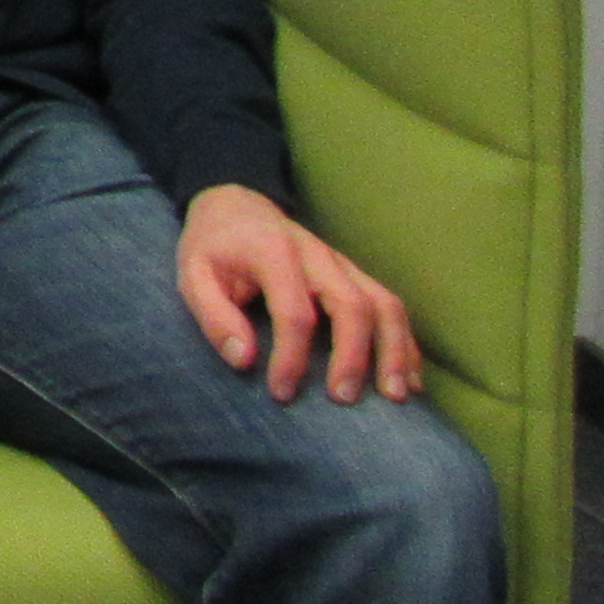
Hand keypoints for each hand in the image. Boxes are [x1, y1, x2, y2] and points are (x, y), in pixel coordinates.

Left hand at [177, 182, 425, 404]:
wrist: (237, 204)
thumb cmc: (214, 247)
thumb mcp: (193, 274)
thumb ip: (214, 315)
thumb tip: (243, 360)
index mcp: (273, 252)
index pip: (294, 310)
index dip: (291, 356)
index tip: (282, 392)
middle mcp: (317, 255)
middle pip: (351, 304)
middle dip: (352, 355)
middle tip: (342, 399)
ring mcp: (342, 264)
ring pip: (383, 303)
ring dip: (394, 350)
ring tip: (395, 396)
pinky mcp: (355, 274)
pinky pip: (391, 306)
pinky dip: (405, 342)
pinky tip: (410, 378)